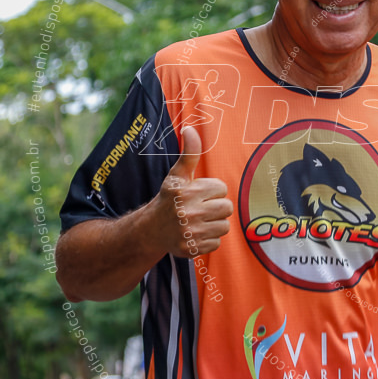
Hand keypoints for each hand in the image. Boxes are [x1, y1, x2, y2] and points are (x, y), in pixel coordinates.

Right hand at [153, 126, 232, 257]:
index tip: (198, 194)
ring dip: (214, 224)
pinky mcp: (192, 249)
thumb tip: (190, 129)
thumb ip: (189, 153)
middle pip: (226, 208)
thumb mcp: (178, 176)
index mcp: (187, 192)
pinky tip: (195, 235)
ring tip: (198, 221)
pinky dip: (208, 240)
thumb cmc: (169, 199)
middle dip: (216, 207)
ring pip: (224, 226)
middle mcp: (188, 212)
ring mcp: (190, 232)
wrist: (150, 230)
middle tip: (200, 208)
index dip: (212, 191)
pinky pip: (217, 243)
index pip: (221, 189)